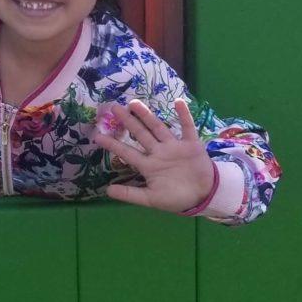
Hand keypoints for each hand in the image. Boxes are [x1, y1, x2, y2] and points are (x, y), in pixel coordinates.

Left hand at [98, 99, 215, 213]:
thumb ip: (131, 194)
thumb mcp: (151, 199)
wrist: (203, 196)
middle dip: (128, 121)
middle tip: (114, 107)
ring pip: (158, 127)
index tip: (97, 136)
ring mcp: (174, 146)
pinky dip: (184, 115)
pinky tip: (177, 102)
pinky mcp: (191, 144)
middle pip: (141, 134)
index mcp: (149, 165)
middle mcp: (159, 152)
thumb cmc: (176, 198)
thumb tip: (107, 191)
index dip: (113, 145)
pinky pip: (187, 127)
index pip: (127, 153)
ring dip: (147, 115)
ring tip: (134, 103)